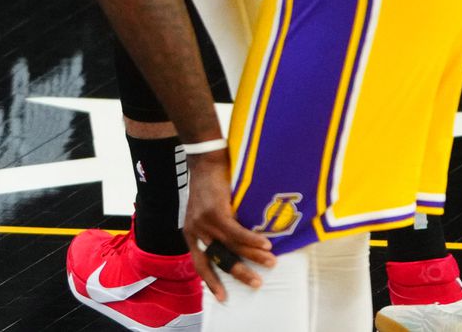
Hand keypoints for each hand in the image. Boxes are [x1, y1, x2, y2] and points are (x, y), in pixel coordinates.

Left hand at [181, 150, 273, 301]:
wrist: (205, 162)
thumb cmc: (211, 189)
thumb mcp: (209, 215)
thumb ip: (218, 233)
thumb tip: (241, 254)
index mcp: (190, 234)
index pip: (200, 264)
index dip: (211, 282)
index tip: (223, 298)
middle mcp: (194, 230)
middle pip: (218, 259)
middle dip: (239, 273)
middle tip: (258, 283)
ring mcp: (203, 222)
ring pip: (230, 246)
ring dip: (253, 256)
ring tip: (270, 262)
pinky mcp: (214, 212)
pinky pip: (235, 232)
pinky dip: (252, 239)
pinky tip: (266, 244)